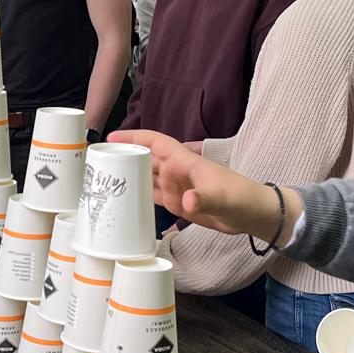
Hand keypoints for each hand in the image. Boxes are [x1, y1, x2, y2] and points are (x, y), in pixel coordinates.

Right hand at [109, 129, 291, 238]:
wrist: (255, 215)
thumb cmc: (243, 198)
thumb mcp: (224, 198)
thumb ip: (205, 198)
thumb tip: (186, 202)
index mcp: (185, 162)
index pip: (155, 142)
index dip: (134, 137)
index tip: (112, 138)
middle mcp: (178, 172)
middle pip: (145, 159)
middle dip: (124, 157)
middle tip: (98, 163)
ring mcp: (178, 188)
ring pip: (147, 178)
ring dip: (129, 177)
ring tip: (104, 180)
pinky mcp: (180, 203)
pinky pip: (155, 196)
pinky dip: (140, 196)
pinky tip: (126, 201)